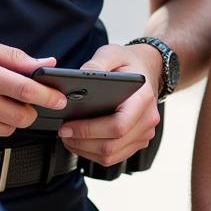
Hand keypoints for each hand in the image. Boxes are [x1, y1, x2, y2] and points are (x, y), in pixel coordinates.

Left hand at [57, 43, 161, 165]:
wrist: (147, 68)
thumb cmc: (130, 63)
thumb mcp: (112, 53)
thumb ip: (97, 63)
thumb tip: (80, 76)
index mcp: (143, 98)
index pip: (118, 126)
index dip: (89, 131)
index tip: (68, 126)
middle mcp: (147, 119)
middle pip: (111, 145)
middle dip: (81, 142)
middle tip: (62, 132)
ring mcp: (144, 133)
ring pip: (111, 155)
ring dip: (85, 151)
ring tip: (68, 137)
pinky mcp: (137, 141)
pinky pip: (114, 157)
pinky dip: (93, 153)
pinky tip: (81, 142)